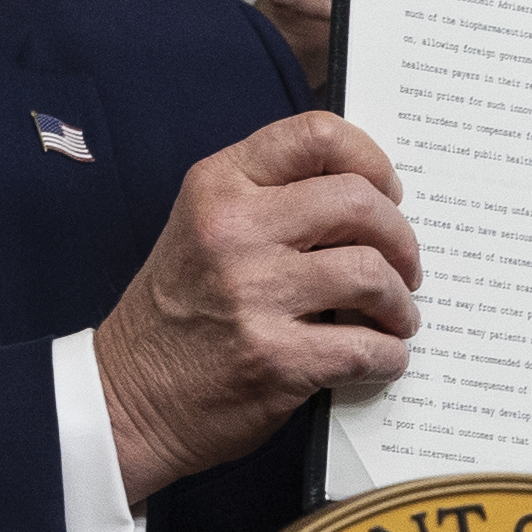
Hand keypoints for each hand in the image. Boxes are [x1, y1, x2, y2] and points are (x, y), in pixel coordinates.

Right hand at [95, 110, 419, 504]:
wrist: (128, 397)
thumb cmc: (178, 311)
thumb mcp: (204, 228)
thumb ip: (271, 200)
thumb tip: (369, 197)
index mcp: (219, 187)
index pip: (317, 134)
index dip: (371, 159)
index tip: (388, 191)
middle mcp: (234, 231)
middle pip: (358, 202)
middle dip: (400, 238)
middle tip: (403, 266)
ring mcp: (254, 296)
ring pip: (372, 274)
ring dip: (399, 302)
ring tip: (394, 317)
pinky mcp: (276, 359)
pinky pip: (366, 347)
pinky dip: (388, 356)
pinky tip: (379, 358)